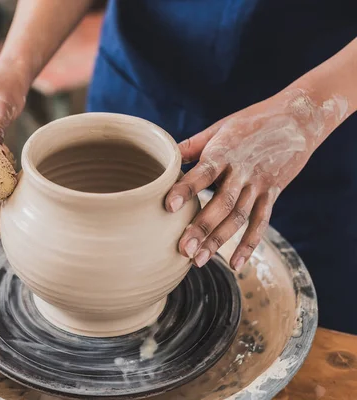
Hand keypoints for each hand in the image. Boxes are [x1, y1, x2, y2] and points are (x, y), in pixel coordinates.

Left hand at [165, 89, 347, 269]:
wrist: (298, 118)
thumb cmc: (251, 122)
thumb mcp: (219, 128)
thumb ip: (192, 146)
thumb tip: (165, 159)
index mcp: (225, 152)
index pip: (203, 173)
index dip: (186, 189)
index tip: (168, 206)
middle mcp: (242, 171)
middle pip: (221, 203)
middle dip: (202, 228)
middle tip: (183, 249)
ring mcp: (259, 184)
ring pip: (239, 217)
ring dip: (219, 241)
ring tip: (198, 260)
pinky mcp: (273, 193)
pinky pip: (261, 223)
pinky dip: (249, 244)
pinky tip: (234, 264)